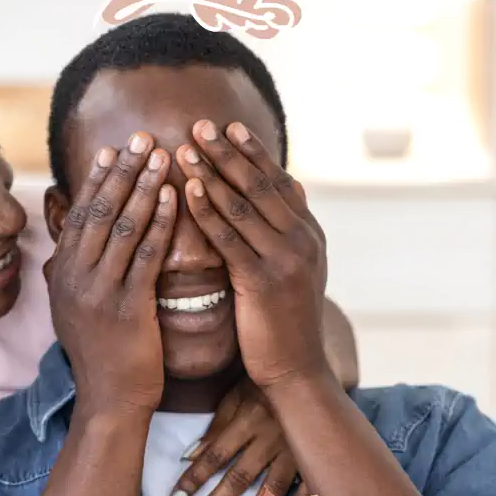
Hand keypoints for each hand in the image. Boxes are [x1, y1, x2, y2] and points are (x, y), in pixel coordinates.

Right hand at [46, 134, 175, 415]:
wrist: (111, 400)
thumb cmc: (103, 356)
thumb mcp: (76, 310)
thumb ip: (75, 276)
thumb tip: (69, 247)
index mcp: (62, 274)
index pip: (80, 215)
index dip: (97, 179)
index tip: (112, 149)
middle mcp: (75, 277)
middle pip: (99, 211)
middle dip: (121, 170)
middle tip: (140, 137)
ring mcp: (99, 291)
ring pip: (123, 226)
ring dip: (144, 186)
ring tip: (163, 154)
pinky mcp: (127, 307)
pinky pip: (146, 255)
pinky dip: (161, 222)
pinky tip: (175, 198)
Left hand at [169, 377, 299, 495]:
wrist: (305, 369)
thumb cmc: (262, 383)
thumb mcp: (235, 396)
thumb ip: (215, 426)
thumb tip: (188, 457)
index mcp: (249, 419)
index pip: (215, 455)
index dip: (194, 479)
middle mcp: (270, 438)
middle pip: (240, 477)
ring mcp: (295, 450)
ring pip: (271, 488)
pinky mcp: (313, 458)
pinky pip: (306, 487)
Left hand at [176, 120, 330, 391]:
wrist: (296, 371)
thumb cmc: (285, 325)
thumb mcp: (296, 273)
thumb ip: (288, 234)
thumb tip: (287, 194)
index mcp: (310, 235)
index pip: (279, 182)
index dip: (253, 153)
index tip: (229, 127)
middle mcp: (302, 240)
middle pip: (261, 184)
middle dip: (230, 152)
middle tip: (202, 124)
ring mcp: (285, 260)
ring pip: (243, 205)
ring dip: (212, 172)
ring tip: (185, 147)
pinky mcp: (262, 281)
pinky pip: (228, 237)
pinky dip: (207, 210)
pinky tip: (187, 191)